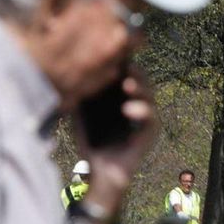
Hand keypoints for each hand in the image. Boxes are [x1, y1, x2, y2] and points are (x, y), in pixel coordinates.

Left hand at [76, 68, 159, 215]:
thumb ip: (81, 94)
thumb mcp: (80, 114)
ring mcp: (144, 118)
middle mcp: (134, 103)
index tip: (113, 52)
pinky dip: (142, 111)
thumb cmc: (89, 142)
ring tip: (128, 84)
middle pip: (140, 80)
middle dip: (134, 71)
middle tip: (126, 64)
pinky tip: (128, 110)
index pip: (125, 73)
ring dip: (141, 88)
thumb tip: (72, 70)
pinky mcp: (150, 133)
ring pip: (150, 95)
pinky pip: (151, 118)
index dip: (122, 62)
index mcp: (119, 96)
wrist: (98, 172)